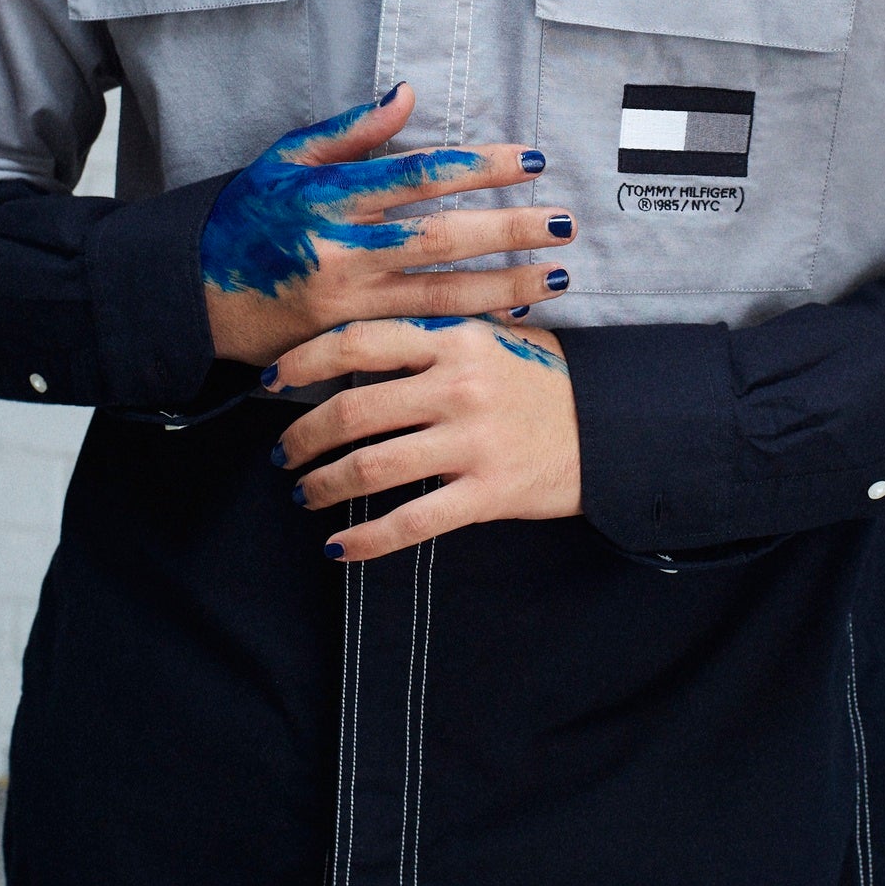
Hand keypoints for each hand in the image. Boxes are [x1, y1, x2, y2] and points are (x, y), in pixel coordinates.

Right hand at [201, 84, 575, 367]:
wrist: (193, 296)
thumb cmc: (245, 220)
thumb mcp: (285, 161)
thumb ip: (350, 132)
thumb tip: (407, 94)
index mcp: (328, 197)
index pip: (418, 176)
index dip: (478, 167)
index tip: (529, 161)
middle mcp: (341, 250)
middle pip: (441, 238)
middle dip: (508, 231)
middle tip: (564, 221)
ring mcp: (347, 301)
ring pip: (441, 294)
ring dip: (507, 285)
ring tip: (561, 276)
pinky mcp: (349, 338)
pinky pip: (421, 331)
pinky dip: (471, 323)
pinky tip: (515, 315)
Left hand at [267, 314, 581, 561]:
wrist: (611, 427)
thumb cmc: (544, 379)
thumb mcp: (492, 338)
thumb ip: (431, 339)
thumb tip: (353, 350)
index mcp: (453, 338)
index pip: (358, 341)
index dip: (305, 359)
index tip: (273, 378)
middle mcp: (456, 386)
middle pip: (352, 410)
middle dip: (303, 436)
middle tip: (282, 453)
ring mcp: (471, 442)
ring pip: (371, 467)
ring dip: (324, 484)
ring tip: (305, 492)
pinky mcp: (487, 494)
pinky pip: (411, 521)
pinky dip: (365, 539)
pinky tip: (337, 548)